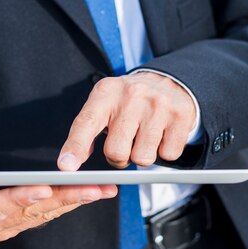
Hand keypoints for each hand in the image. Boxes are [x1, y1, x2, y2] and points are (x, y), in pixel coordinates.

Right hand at [0, 138, 117, 246]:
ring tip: (103, 189)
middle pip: (32, 211)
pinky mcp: (17, 222)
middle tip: (94, 188)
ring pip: (45, 214)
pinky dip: (69, 204)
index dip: (19, 198)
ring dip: (74, 202)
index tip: (42, 188)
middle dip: (64, 199)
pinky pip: (46, 214)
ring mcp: (7, 225)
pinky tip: (90, 193)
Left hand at [58, 72, 196, 170]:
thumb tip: (70, 163)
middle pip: (116, 152)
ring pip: (142, 158)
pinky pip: (168, 155)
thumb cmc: (129, 101)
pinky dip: (163, 151)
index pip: (86, 123)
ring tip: (143, 137)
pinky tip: (161, 134)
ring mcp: (158, 105)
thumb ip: (85, 131)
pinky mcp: (181, 116)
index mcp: (106, 92)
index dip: (75, 147)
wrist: (168, 81)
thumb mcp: (104, 104)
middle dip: (118, 158)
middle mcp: (132, 95)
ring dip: (141, 156)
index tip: (66, 167)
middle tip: (125, 143)